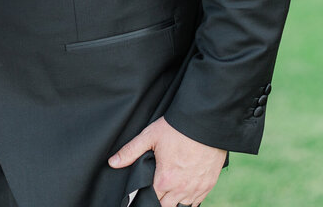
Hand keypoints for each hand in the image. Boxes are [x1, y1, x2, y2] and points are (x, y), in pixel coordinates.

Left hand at [108, 117, 225, 206]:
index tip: (143, 194)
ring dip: (175, 203)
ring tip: (168, 195)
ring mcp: (197, 188)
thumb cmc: (177, 128)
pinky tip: (183, 194)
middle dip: (159, 202)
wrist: (205, 122)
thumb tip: (113, 162)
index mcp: (165, 179)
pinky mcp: (209, 184)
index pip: (152, 200)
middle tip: (155, 193)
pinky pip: (198, 202)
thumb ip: (130, 151)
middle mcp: (182, 188)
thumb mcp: (150, 137)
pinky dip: (190, 200)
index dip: (145, 198)